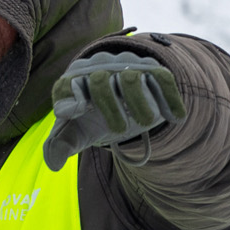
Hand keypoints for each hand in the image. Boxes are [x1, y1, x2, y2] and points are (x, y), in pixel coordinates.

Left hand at [46, 45, 180, 164]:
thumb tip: (54, 164)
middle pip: (99, 81)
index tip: (76, 114)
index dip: (68, 99)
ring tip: (145, 123)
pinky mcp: (151, 70)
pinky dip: (170, 97)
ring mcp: (126, 66)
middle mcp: (98, 68)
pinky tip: (176, 117)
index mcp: (73, 81)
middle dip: (109, 107)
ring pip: (131, 77)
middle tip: (119, 131)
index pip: (65, 86)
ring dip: (140, 102)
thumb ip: (60, 145)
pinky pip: (161, 78)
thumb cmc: (90, 118)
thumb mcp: (75, 132)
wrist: (119, 101)